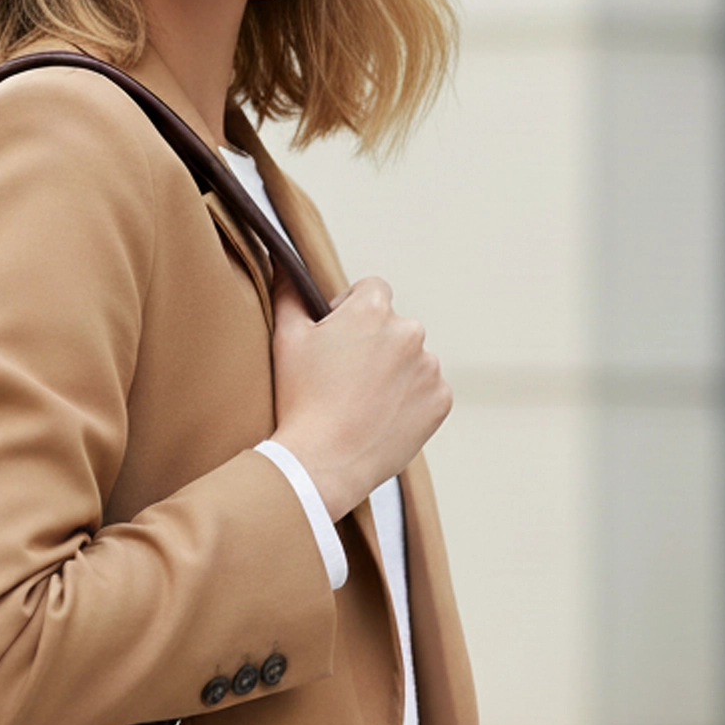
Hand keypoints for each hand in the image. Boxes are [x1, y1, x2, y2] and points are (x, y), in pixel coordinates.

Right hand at [269, 272, 450, 519]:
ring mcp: (429, 367)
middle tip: (344, 378)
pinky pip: (427, 391)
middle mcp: (410, 331)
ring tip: (361, 403)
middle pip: (393, 326)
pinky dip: (409, 401)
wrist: (323, 463)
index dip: (351, 310)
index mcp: (373, 309)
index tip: (337, 338)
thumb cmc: (300, 399)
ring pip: (411, 360)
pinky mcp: (440, 400)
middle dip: (375, 344)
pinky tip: (380, 418)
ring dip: (393, 372)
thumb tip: (284, 261)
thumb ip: (288, 292)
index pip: (372, 289)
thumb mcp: (286, 339)